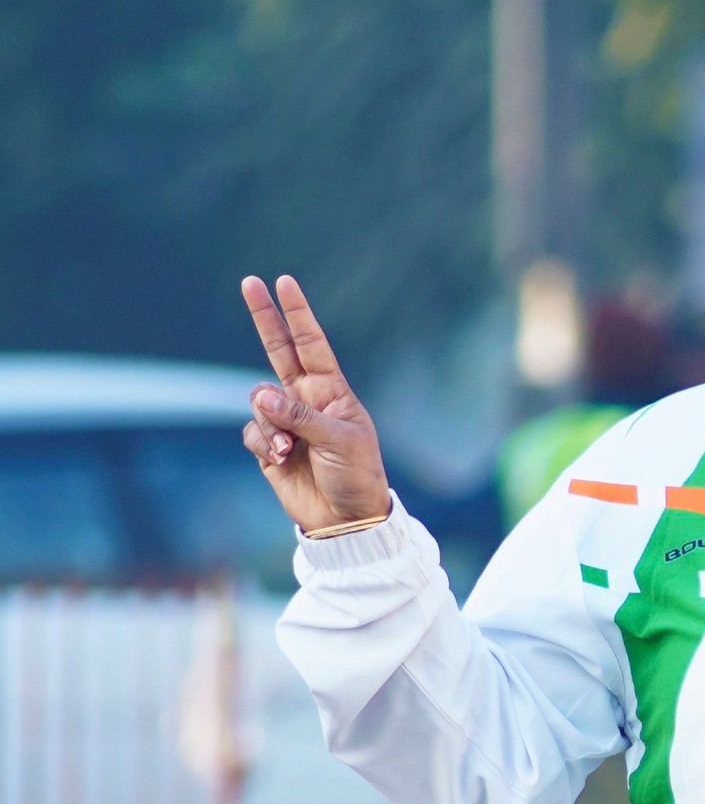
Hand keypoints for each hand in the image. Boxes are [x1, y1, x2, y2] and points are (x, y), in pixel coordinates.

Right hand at [240, 273, 391, 531]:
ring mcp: (285, 422)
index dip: (297, 314)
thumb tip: (261, 397)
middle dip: (264, 318)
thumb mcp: (339, 442)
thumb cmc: (356, 477)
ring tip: (289, 450)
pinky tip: (280, 460)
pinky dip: (263, 443)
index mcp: (331, 391)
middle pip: (278, 351)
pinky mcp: (269, 447)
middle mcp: (306, 400)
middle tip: (249, 282)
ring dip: (270, 424)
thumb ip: (300, 416)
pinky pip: (252, 431)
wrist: (347, 521)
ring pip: (259, 401)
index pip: (311, 344)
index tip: (284, 282)